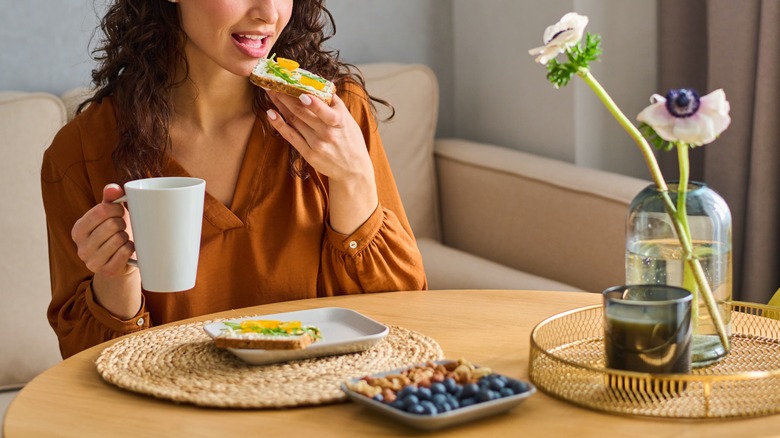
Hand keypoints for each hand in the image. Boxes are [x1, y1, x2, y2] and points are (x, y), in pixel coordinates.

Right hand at [71, 183, 135, 276]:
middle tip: (122, 228)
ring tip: (123, 239)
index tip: (120, 212)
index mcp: (78, 230)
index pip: (101, 211)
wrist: (121, 262)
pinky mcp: (107, 271)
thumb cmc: (115, 233)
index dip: (116, 209)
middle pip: (112, 225)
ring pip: (119, 239)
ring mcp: (93, 262)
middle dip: (122, 224)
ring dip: (126, 237)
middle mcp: (81, 247)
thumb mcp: (110, 215)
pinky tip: (128, 249)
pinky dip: (130, 248)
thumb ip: (110, 199)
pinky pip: (125, 253)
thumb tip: (113, 189)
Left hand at [265, 91, 379, 233]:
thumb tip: (321, 84)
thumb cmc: (351, 140)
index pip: (325, 111)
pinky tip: (271, 114)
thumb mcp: (349, 120)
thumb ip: (335, 103)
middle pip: (302, 113)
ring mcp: (316, 144)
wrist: (352, 170)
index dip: (312, 103)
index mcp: (339, 122)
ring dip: (280, 105)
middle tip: (272, 83)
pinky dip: (279, 125)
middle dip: (285, 97)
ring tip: (269, 92)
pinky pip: (291, 137)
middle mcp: (327, 133)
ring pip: (294, 121)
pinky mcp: (308, 154)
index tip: (301, 93)